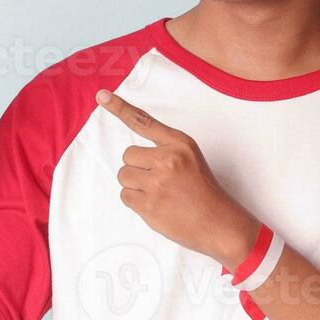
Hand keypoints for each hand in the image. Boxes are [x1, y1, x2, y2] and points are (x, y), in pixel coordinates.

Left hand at [96, 89, 260, 267]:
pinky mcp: (149, 205)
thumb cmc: (203, 190)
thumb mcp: (191, 158)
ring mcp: (157, 183)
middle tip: (157, 180)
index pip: (144, 122)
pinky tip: (155, 205)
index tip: (102, 96)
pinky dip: (136, 201)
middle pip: (127, 156)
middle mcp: (167, 159)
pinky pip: (125, 196)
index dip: (120, 108)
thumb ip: (166, 151)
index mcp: (179, 144)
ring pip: (124, 176)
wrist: (217, 222)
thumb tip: (133, 155)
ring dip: (135, 185)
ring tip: (158, 193)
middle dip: (136, 168)